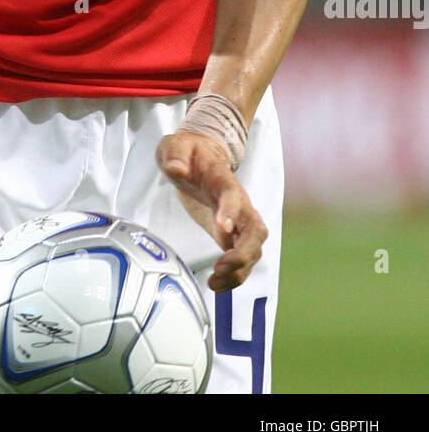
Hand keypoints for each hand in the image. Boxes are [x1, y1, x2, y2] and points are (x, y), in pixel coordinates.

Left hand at [156, 130, 267, 292]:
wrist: (200, 155)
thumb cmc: (187, 151)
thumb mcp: (175, 146)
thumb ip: (175, 154)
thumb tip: (176, 169)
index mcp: (222, 179)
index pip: (233, 194)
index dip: (231, 211)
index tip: (223, 228)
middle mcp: (238, 202)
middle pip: (256, 230)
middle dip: (244, 252)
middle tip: (220, 266)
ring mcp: (238, 220)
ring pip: (253, 249)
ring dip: (239, 270)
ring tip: (214, 282)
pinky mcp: (231, 234)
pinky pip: (243, 260)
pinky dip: (234, 276)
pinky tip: (216, 285)